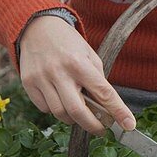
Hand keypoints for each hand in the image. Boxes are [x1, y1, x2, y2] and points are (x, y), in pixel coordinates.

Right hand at [18, 15, 136, 134]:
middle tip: (101, 129)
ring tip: (78, 109)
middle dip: (93, 126)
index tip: (128, 125)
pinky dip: (55, 110)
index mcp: (79, 63)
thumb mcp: (88, 54)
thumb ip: (97, 79)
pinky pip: (45, 109)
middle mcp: (59, 72)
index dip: (118, 111)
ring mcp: (41, 79)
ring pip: (60, 114)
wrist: (37, 27)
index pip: (103, 92)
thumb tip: (105, 108)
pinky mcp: (28, 84)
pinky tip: (59, 98)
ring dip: (73, 118)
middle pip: (78, 112)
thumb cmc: (68, 43)